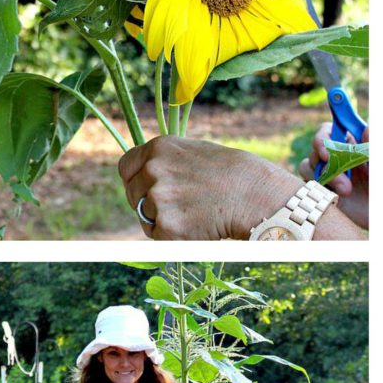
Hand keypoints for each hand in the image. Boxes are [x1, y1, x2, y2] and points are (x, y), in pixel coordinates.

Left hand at [118, 136, 300, 239]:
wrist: (256, 195)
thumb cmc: (231, 173)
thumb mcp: (193, 152)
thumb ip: (164, 161)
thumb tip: (142, 174)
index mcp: (158, 148)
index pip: (125, 167)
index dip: (134, 179)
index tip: (144, 187)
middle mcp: (152, 170)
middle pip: (132, 193)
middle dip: (147, 201)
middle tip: (179, 204)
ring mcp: (157, 198)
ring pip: (144, 215)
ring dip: (161, 218)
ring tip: (193, 212)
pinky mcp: (166, 225)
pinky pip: (156, 234)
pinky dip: (171, 234)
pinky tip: (196, 224)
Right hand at [299, 123, 368, 228]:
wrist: (380, 214)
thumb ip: (376, 146)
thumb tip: (367, 129)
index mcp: (354, 145)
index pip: (330, 130)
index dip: (324, 135)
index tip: (328, 149)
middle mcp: (338, 157)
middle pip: (316, 147)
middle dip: (325, 159)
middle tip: (340, 170)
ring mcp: (328, 174)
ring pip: (308, 165)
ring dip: (326, 177)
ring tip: (346, 190)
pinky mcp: (321, 191)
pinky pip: (307, 185)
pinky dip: (319, 189)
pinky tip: (336, 198)